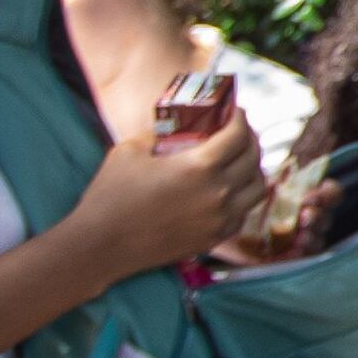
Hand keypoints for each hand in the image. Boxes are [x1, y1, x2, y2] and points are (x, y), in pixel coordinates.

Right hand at [74, 113, 258, 274]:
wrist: (100, 246)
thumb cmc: (110, 196)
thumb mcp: (131, 150)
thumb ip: (159, 134)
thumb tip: (175, 126)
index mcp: (200, 167)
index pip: (238, 135)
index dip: (240, 118)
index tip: (235, 111)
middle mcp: (218, 194)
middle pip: (253, 159)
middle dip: (250, 139)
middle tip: (240, 132)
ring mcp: (219, 220)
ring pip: (257, 189)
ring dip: (254, 170)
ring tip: (241, 161)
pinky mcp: (213, 239)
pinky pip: (243, 215)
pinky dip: (243, 199)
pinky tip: (230, 192)